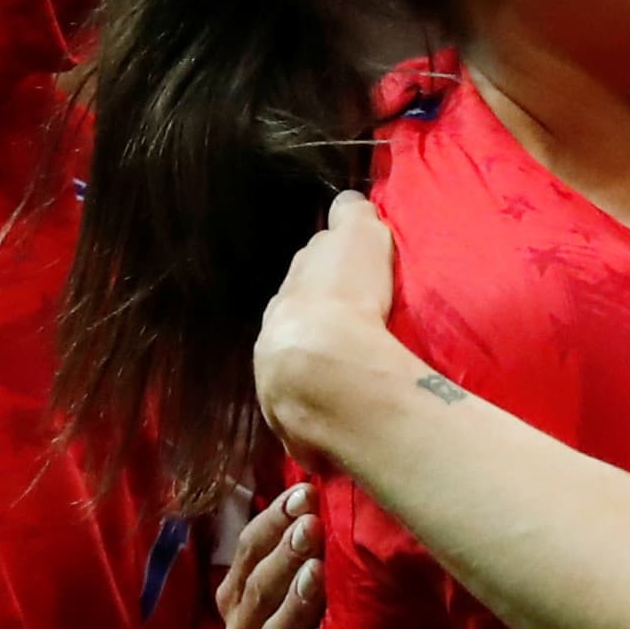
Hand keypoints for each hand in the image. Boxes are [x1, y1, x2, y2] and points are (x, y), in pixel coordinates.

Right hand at [215, 483, 326, 628]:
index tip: (307, 493)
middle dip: (284, 558)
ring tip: (318, 571)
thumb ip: (297, 537)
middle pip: (256, 594)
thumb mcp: (301, 576)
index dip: (274, 522)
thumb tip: (315, 481)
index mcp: (236, 602)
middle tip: (312, 526)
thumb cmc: (317, 618)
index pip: (246, 553)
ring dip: (294, 604)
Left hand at [254, 191, 400, 457]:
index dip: (327, 275)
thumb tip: (348, 203)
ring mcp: (277, 382)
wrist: (326, 372)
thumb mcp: (357, 238)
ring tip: (347, 371)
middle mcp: (273, 334)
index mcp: (289, 291)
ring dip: (316, 367)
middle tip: (350, 324)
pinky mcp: (293, 425)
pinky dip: (323, 409)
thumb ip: (351, 217)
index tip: (347, 280)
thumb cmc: (346, 297)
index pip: (305, 276)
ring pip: (297, 368)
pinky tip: (344, 411)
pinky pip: (309, 413)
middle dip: (316, 320)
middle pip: (296, 321)